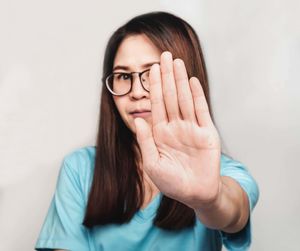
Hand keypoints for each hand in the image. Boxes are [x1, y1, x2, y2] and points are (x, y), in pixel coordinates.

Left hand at [134, 51, 221, 209]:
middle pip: (170, 96)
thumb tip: (138, 119)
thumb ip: (145, 141)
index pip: (156, 104)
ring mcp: (192, 128)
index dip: (154, 86)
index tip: (151, 68)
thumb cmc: (172, 183)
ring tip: (176, 62)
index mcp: (161, 133)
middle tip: (164, 55)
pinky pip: (201, 110)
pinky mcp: (207, 132)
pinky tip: (191, 81)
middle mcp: (176, 127)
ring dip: (180, 80)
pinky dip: (197, 96)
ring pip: (184, 99)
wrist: (196, 194)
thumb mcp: (152, 164)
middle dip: (167, 76)